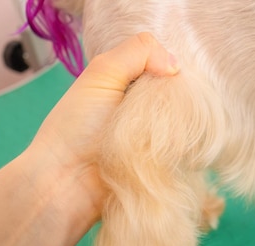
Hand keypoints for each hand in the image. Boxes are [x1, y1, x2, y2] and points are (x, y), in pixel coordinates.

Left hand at [27, 32, 179, 219]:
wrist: (68, 184)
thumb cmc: (76, 128)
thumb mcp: (102, 75)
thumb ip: (138, 52)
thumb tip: (175, 65)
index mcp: (126, 84)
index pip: (163, 66)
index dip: (169, 66)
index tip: (170, 75)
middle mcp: (142, 109)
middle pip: (179, 93)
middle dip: (179, 96)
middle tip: (169, 105)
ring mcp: (155, 138)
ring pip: (186, 122)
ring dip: (183, 124)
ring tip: (171, 130)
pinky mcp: (164, 164)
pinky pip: (186, 151)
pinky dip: (185, 148)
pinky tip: (181, 148)